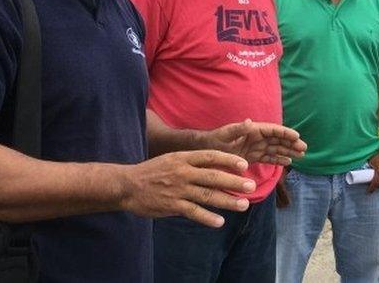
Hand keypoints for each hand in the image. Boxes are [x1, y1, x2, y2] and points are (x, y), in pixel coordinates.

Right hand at [118, 150, 254, 227]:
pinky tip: (220, 222)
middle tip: (251, 186)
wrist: (127, 185)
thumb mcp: (173, 159)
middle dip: (234, 182)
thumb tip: (217, 166)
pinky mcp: (172, 206)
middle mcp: (183, 172)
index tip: (244, 165)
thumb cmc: (153, 171)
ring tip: (244, 205)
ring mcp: (178, 190)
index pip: (210, 156)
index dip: (228, 160)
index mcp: (184, 158)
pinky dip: (207, 218)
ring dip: (227, 201)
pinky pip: (194, 212)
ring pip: (207, 195)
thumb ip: (193, 162)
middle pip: (213, 176)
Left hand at [202, 120, 306, 164]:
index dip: (285, 133)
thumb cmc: (215, 140)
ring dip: (288, 151)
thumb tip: (249, 122)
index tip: (297, 136)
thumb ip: (238, 128)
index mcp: (253, 130)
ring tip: (301, 155)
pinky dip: (279, 159)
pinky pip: (269, 157)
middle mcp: (257, 137)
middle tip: (304, 148)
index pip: (273, 130)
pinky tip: (288, 162)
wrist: (206, 150)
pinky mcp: (253, 156)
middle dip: (291, 143)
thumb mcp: (225, 134)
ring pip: (276, 148)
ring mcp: (256, 147)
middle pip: (278, 139)